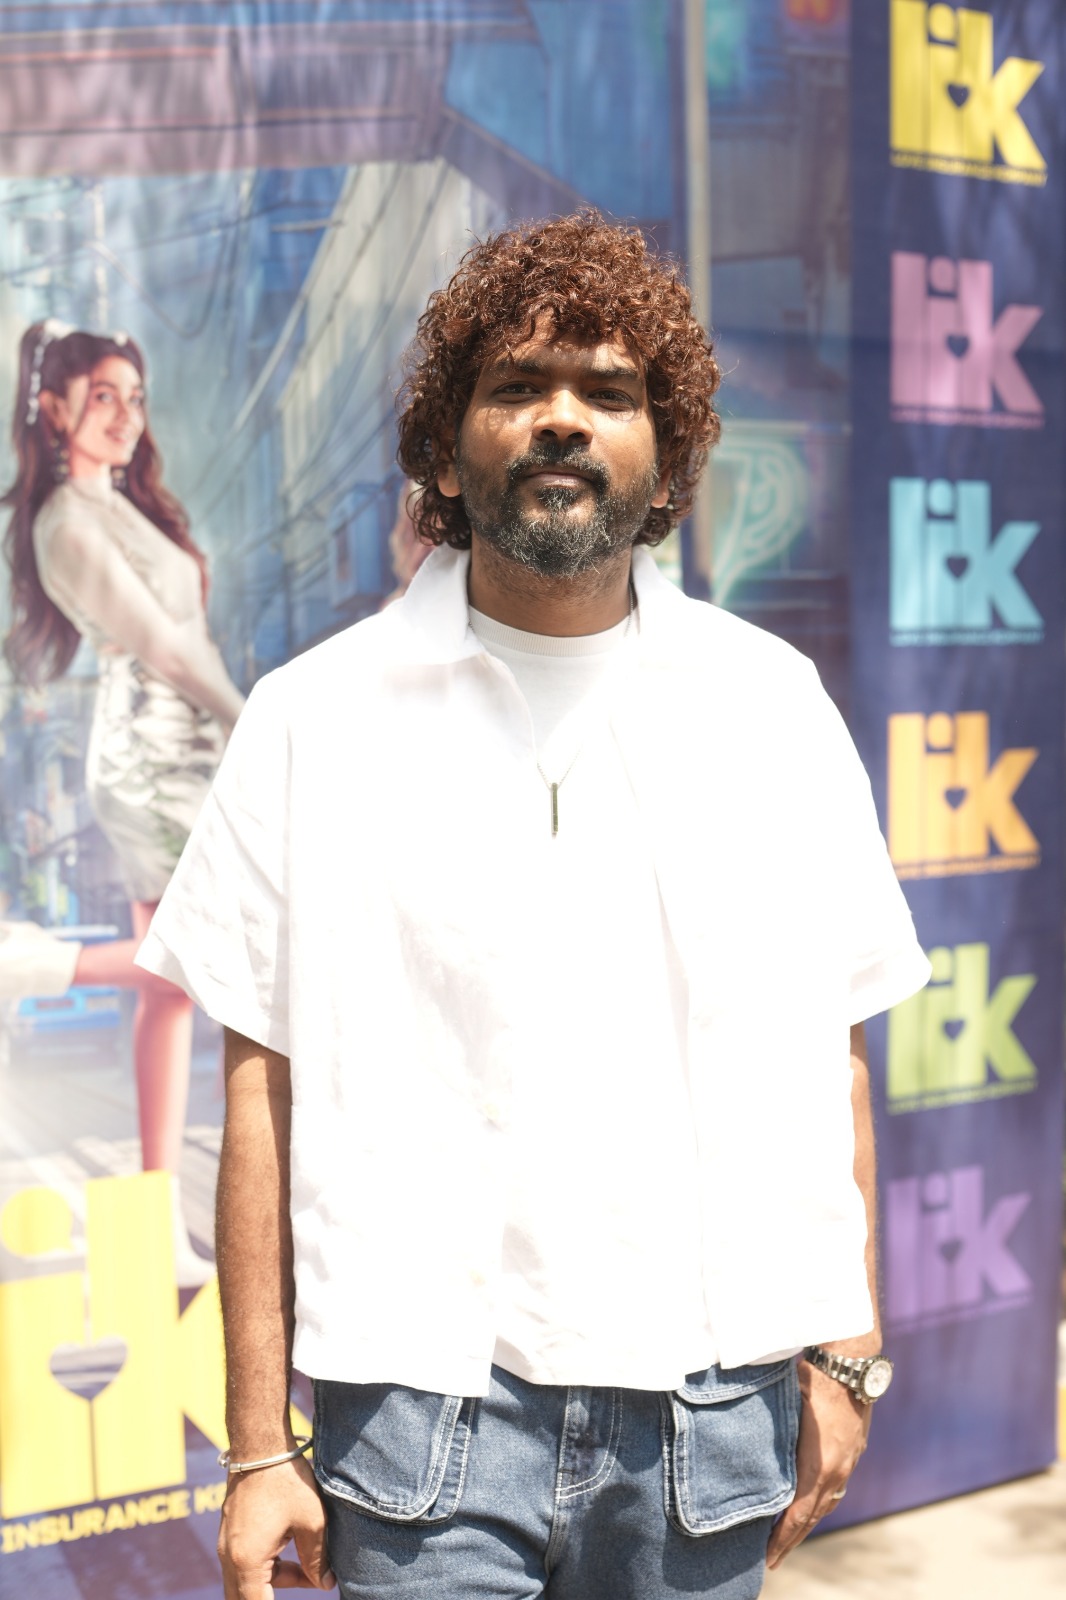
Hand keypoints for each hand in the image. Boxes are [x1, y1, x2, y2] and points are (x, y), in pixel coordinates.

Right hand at [219, 1454, 335, 1598]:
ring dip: (274, 1582)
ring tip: (309, 1569)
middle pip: (246, 1598)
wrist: (260, 1443)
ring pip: (246, 1582)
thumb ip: (318, 1559)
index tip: (303, 1593)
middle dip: (273, 1598)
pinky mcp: (230, 1532)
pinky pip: (244, 1564)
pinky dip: (267, 1567)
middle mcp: (229, 1557)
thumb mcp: (312, 1522)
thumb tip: (326, 1584)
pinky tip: (292, 1552)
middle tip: (307, 1584)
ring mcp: (226, 1544)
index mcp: (247, 1561)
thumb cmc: (287, 1480)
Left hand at [765, 1360, 870, 1569]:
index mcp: (818, 1465)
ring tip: (790, 1537)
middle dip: (792, 1540)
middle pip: (813, 1516)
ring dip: (808, 1522)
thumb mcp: (784, 1408)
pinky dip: (822, 1502)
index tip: (768, 1557)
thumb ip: (770, 1438)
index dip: (782, 1538)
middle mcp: (837, 1471)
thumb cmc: (810, 1381)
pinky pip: (836, 1487)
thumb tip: (744, 1453)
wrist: (850, 1364)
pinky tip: (813, 1505)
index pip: (798, 1513)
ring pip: (827, 1503)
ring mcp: (848, 1462)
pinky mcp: (854, 1451)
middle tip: (773, 1560)